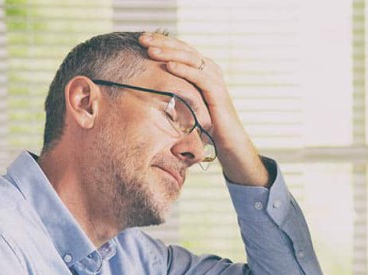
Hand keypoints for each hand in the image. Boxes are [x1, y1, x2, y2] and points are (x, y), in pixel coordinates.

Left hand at [139, 32, 269, 186]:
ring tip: (151, 50)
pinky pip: (199, 76)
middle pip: (183, 48)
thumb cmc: (204, 125)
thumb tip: (146, 85)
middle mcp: (209, 69)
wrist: (227, 142)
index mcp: (201, 69)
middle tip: (142, 39)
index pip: (179, 49)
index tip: (140, 39)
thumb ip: (173, 91)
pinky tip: (169, 66)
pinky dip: (184, 70)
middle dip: (162, 42)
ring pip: (190, 58)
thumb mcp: (185, 103)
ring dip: (169, 52)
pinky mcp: (217, 90)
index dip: (161, 42)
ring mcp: (215, 78)